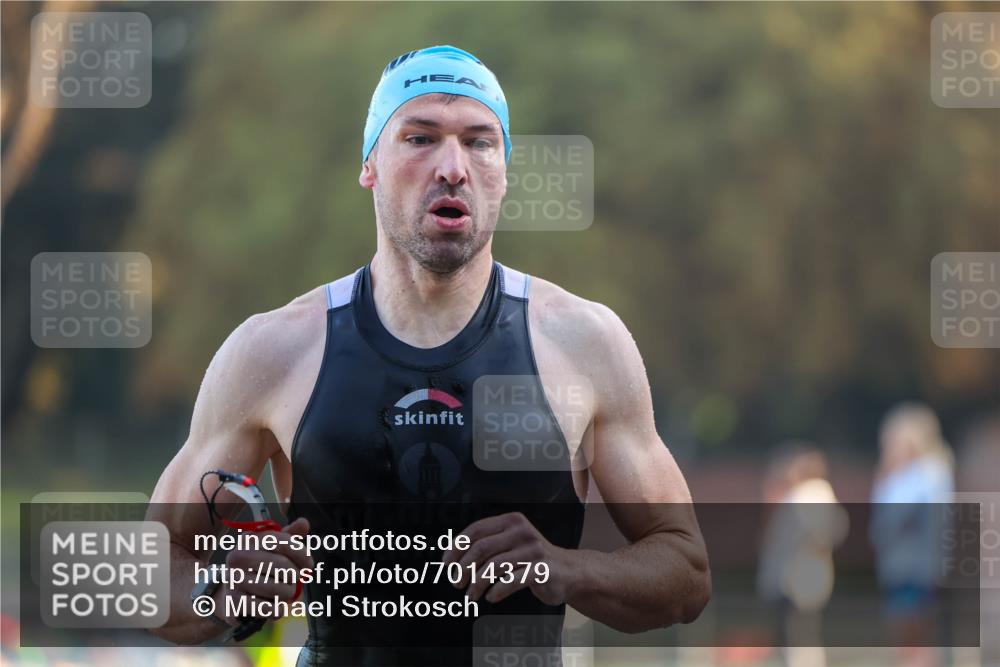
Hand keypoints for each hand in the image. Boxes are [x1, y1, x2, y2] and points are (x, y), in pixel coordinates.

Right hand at [217, 517, 312, 621]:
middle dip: (295, 576)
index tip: (309, 565)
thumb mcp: (273, 550)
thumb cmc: (259, 570)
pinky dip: (277, 610)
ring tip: (285, 593)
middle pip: (282, 565)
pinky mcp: (233, 602)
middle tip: (295, 581)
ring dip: (287, 594)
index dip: (301, 553)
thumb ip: (290, 536)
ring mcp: (234, 579)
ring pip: (278, 588)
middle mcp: (238, 556)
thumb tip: (303, 523)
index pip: (282, 541)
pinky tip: (276, 607)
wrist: (231, 596)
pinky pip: (266, 608)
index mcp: (250, 540)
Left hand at [442, 512, 575, 605]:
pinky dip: (497, 591)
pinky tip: (491, 597)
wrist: (568, 571)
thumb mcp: (510, 544)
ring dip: (477, 583)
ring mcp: (533, 550)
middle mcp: (522, 531)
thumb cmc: (530, 559)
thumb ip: (487, 545)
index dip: (457, 548)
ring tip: (471, 595)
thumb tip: (452, 558)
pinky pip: (512, 580)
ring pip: (494, 566)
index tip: (447, 565)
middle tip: (456, 583)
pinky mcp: (542, 569)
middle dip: (464, 568)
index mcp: (511, 521)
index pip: (476, 530)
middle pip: (482, 548)